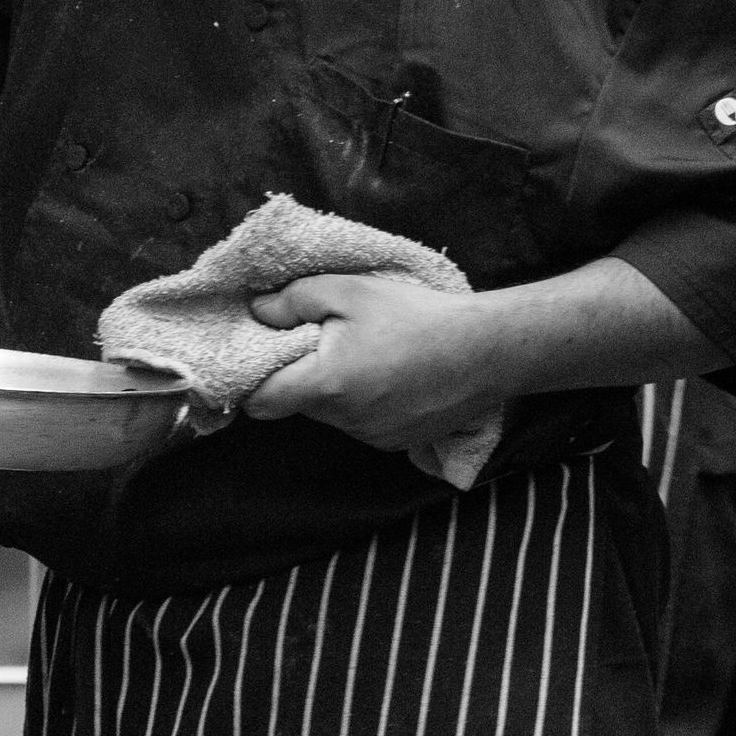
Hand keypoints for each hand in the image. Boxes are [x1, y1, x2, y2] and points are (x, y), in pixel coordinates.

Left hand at [243, 273, 500, 454]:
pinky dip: (362, 401)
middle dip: (298, 372)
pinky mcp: (395, 444)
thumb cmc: (415, 316)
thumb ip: (294, 300)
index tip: (260, 352)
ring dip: (332, 386)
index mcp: (326, 386)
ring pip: (329, 414)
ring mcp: (371, 438)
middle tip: (322, 335)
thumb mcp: (350, 290)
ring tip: (364, 350)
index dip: (250, 379)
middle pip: (296, 403)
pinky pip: (360, 423)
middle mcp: (344, 422)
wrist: (485, 351)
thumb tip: (257, 312)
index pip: (259, 402)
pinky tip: (389, 372)